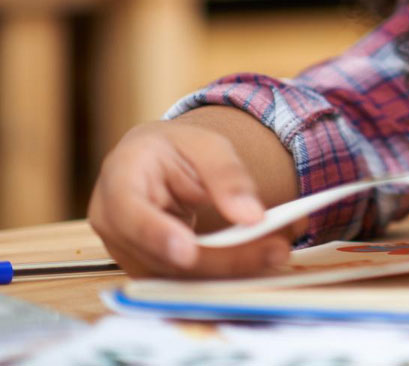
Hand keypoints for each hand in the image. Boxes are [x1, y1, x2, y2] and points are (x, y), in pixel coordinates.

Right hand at [87, 119, 292, 277]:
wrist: (156, 161)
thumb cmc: (176, 149)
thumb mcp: (205, 145)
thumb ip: (227, 176)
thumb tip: (252, 217)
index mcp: (119, 181)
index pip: (130, 215)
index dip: (157, 235)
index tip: (187, 251)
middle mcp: (113, 225)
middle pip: (162, 256)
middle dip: (221, 258)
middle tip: (275, 250)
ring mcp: (127, 252)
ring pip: (176, 275)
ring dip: (230, 271)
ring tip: (277, 252)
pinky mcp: (149, 268)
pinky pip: (185, 280)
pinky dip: (224, 274)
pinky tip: (259, 261)